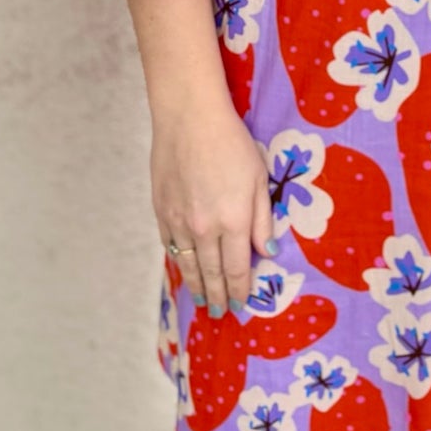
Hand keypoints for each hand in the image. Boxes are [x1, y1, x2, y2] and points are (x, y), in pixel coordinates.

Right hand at [150, 93, 276, 317]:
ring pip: (189, 264)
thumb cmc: (231, 142)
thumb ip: (262, 219)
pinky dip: (179, 262)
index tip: (242, 303)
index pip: (237, 268)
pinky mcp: (161, 210)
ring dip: (197, 285)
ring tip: (203, 300)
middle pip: (212, 272)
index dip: (241, 288)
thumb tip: (268, 252)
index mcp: (233, 221)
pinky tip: (184, 269)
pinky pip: (171, 246)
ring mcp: (179, 221)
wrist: (189, 118)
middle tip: (222, 312)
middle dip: (219, 295)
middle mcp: (204, 228)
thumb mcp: (259, 178)